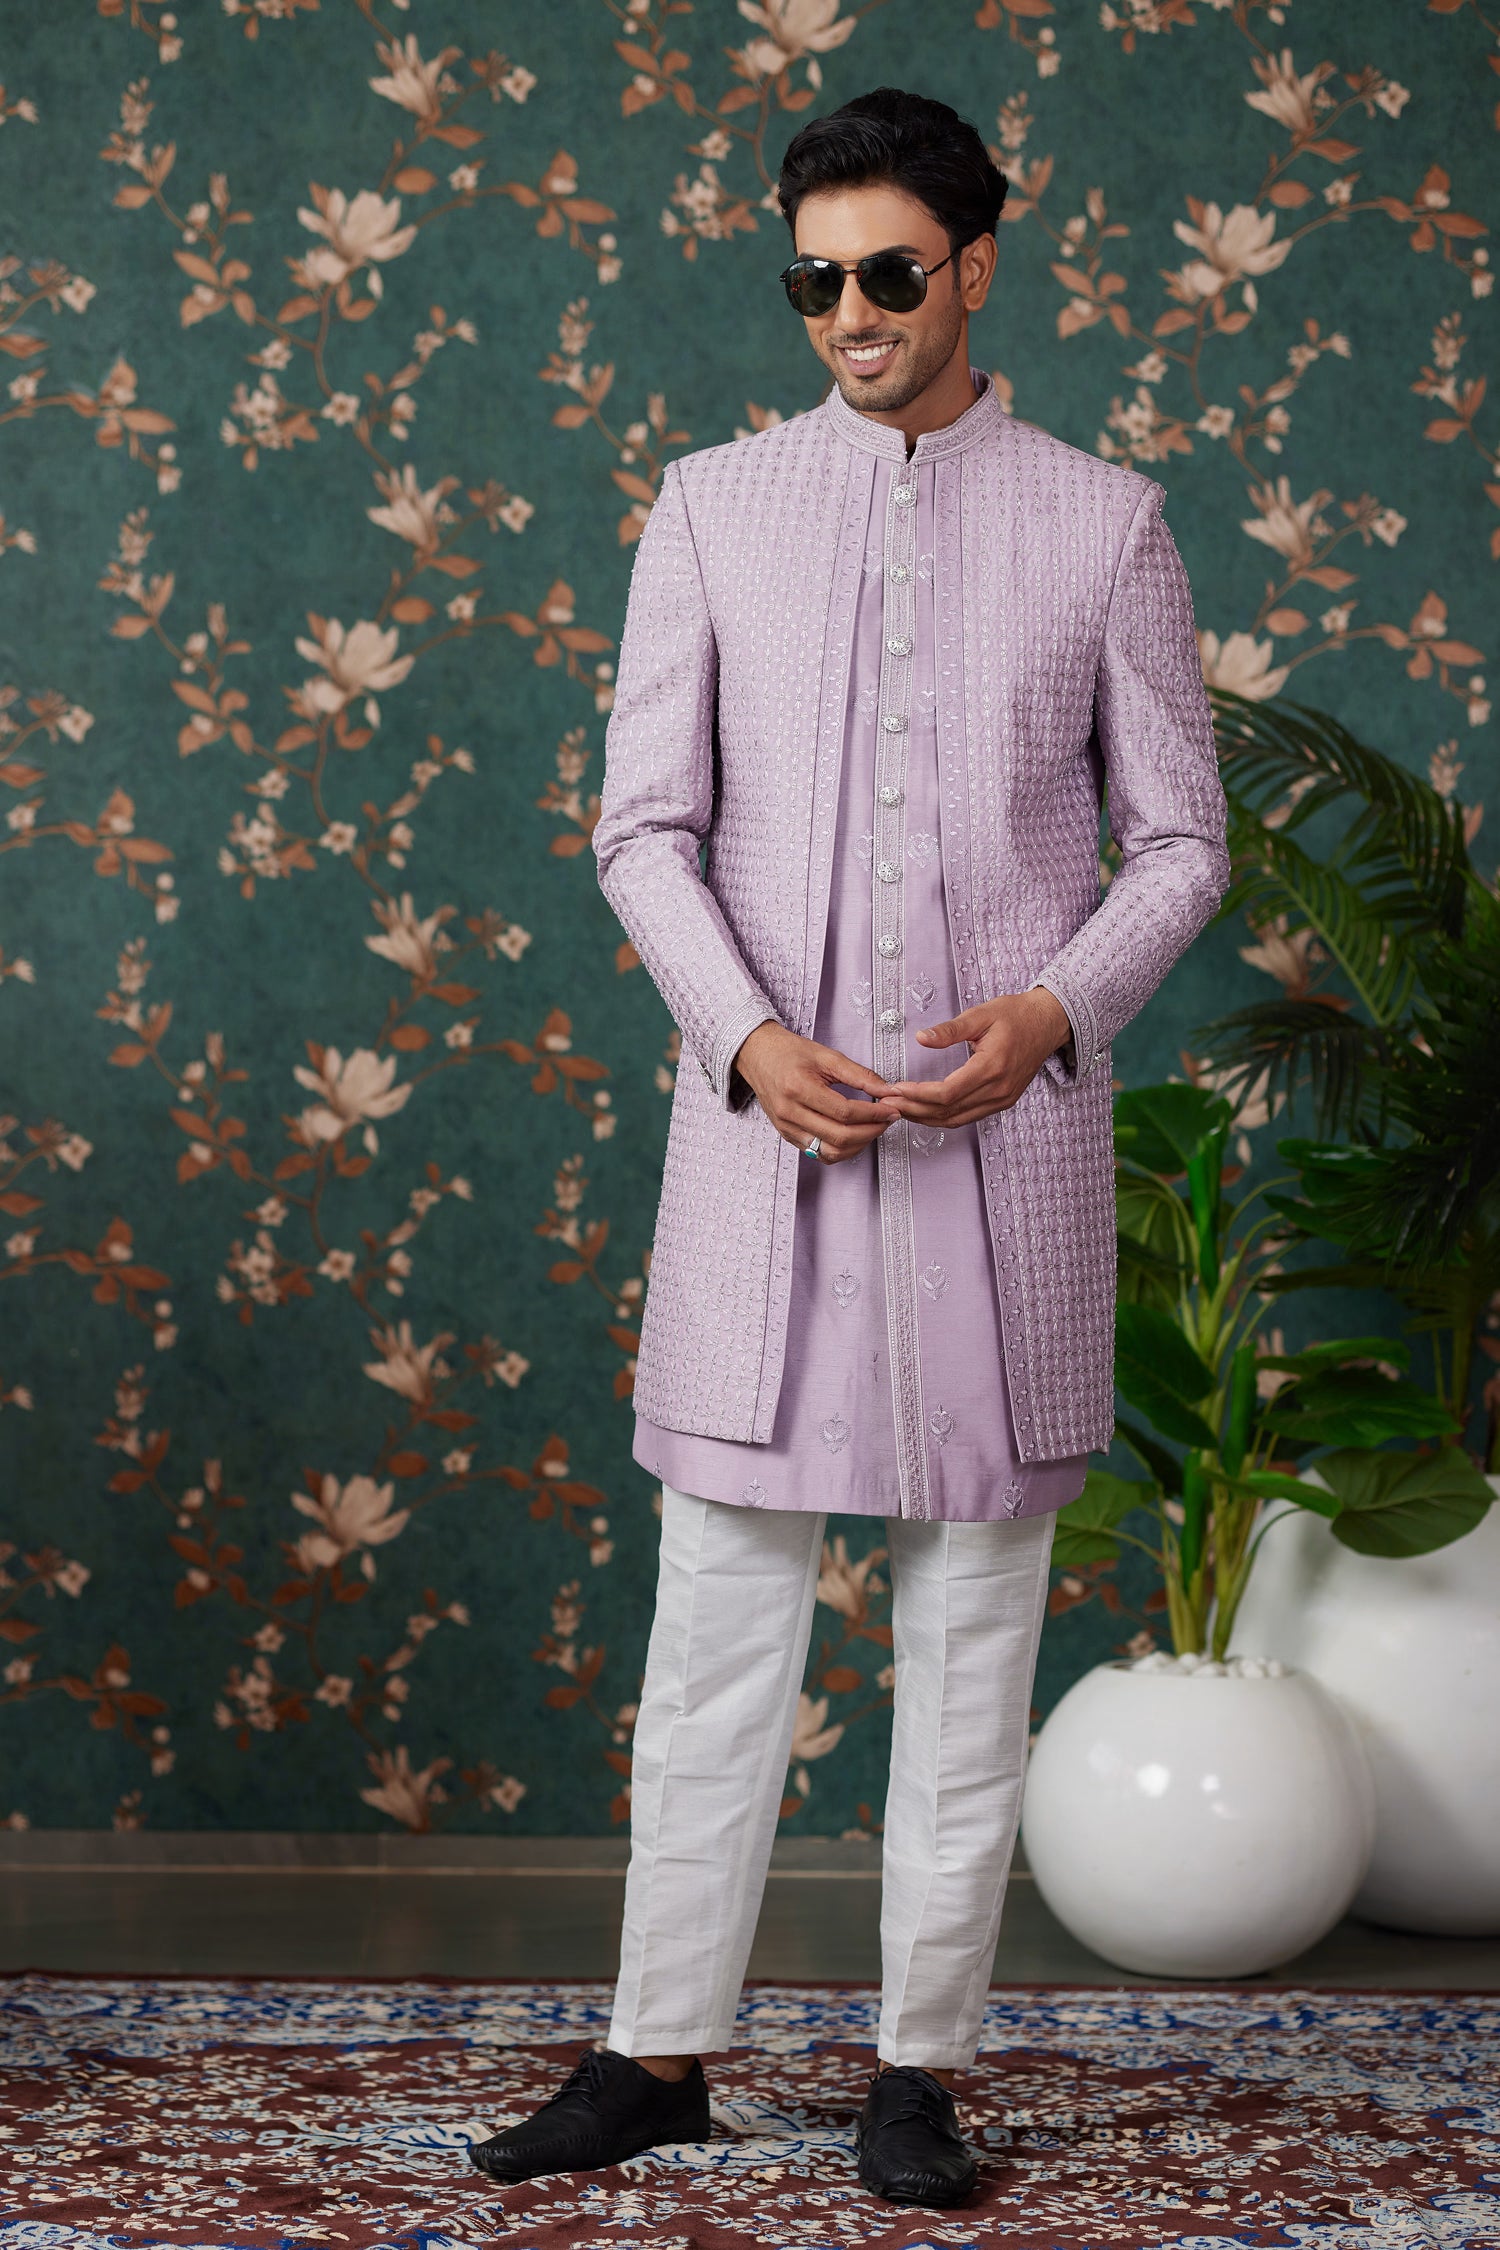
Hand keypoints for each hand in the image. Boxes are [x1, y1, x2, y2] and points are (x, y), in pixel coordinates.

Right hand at [733, 1021, 900, 1162]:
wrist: (758, 1055)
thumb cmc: (790, 1052)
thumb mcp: (827, 1056)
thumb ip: (859, 1075)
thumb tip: (887, 1090)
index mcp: (799, 1088)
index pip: (844, 1112)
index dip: (873, 1114)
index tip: (891, 1109)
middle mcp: (790, 1112)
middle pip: (839, 1136)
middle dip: (871, 1131)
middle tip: (888, 1120)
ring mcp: (787, 1128)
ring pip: (830, 1152)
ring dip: (858, 1145)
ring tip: (873, 1128)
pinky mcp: (787, 1136)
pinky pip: (818, 1154)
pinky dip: (841, 1151)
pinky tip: (854, 1137)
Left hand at [883, 987, 1071, 1129]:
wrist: (1048, 1023)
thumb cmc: (1016, 1015)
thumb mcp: (980, 1014)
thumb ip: (949, 1030)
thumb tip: (921, 1038)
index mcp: (992, 1067)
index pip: (946, 1093)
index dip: (917, 1095)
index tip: (895, 1089)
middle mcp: (998, 1090)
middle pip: (948, 1112)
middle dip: (914, 1110)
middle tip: (887, 1104)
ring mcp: (1002, 1099)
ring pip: (957, 1120)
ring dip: (925, 1118)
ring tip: (900, 1110)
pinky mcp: (1003, 1101)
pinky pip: (968, 1117)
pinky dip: (943, 1117)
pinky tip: (925, 1110)